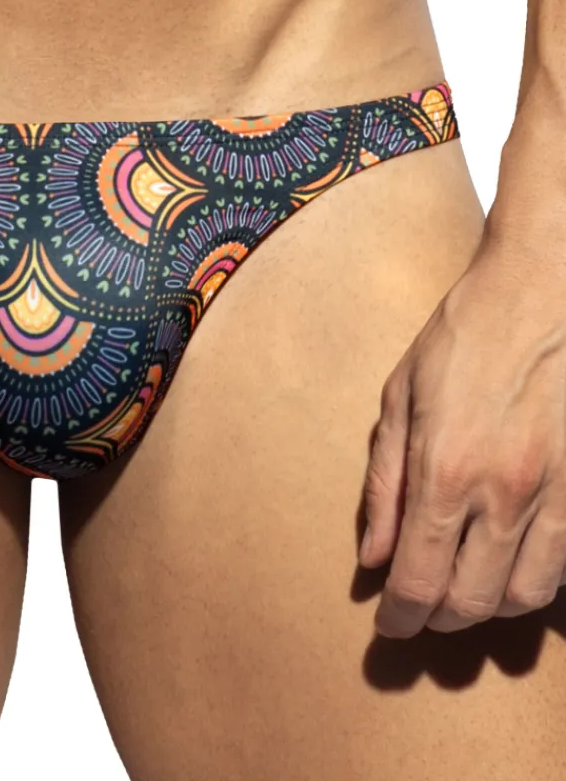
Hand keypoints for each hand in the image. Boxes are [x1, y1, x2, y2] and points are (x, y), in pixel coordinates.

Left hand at [358, 236, 565, 637]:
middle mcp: (504, 493)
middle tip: (422, 609)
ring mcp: (560, 493)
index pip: (418, 579)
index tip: (389, 625)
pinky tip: (513, 562)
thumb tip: (371, 557)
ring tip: (465, 591)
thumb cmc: (462, 340)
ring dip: (491, 608)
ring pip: (529, 596)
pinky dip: (537, 580)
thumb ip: (383, 485)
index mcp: (443, 470)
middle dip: (440, 617)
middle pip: (473, 601)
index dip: (400, 616)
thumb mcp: (398, 400)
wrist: (544, 292)